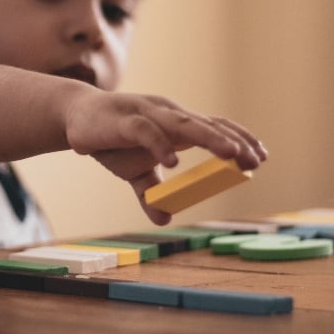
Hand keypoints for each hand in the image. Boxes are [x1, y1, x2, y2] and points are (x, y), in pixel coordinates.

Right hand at [64, 90, 267, 222]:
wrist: (73, 117)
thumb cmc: (109, 139)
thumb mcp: (133, 172)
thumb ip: (150, 193)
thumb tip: (164, 219)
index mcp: (174, 124)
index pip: (214, 126)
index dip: (238, 139)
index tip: (260, 158)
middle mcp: (166, 115)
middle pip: (206, 125)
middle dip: (233, 142)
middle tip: (254, 160)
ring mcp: (146, 114)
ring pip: (183, 124)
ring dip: (210, 137)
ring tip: (231, 153)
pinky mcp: (124, 120)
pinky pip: (146, 131)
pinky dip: (160, 146)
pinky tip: (173, 163)